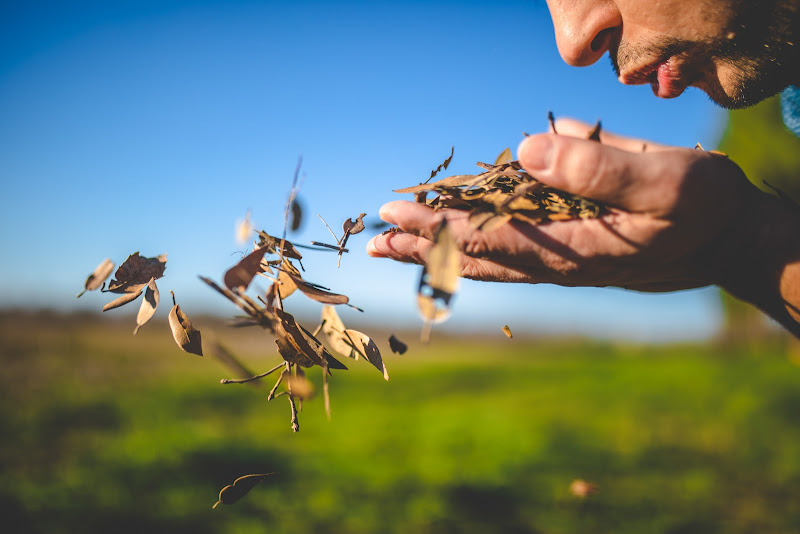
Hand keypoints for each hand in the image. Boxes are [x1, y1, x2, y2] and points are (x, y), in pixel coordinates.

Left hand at [366, 119, 762, 291]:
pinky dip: (471, 235)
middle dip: (424, 246)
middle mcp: (554, 260)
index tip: (398, 218)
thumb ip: (598, 170)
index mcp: (571, 254)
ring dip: (438, 245)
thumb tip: (525, 149)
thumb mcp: (666, 183)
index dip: (440, 230)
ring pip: (486, 253)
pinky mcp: (564, 241)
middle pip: (475, 256)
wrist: (726, 236)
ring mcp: (557, 253)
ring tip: (397, 239)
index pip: (490, 243)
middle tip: (377, 240)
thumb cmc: (704, 210)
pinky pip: (509, 241)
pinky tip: (446, 228)